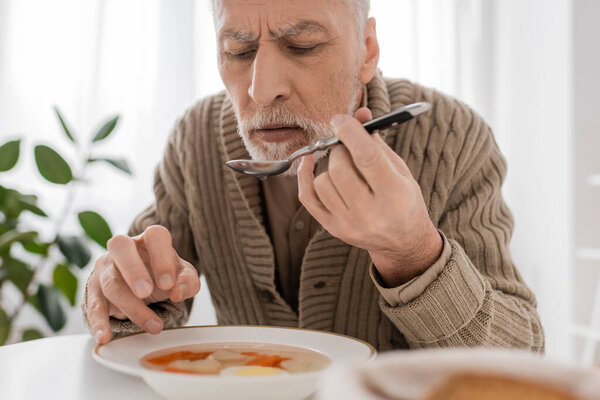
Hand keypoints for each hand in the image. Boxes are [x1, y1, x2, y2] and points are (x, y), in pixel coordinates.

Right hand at [85, 225, 200, 343]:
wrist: (140, 286)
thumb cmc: (162, 275)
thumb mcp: (181, 276)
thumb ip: (188, 281)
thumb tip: (178, 293)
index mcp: (149, 240)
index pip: (155, 236)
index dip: (162, 258)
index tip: (168, 284)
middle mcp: (123, 248)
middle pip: (120, 247)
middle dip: (133, 270)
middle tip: (146, 292)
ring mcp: (105, 266)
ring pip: (111, 282)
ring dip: (131, 307)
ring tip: (154, 327)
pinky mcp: (93, 288)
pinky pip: (93, 304)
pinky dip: (99, 322)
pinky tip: (105, 336)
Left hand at [298, 108, 442, 286]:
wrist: (403, 242)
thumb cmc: (404, 200)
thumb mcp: (399, 170)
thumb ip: (376, 143)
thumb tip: (359, 114)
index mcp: (395, 195)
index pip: (367, 157)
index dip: (350, 133)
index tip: (341, 120)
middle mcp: (371, 213)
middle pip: (340, 169)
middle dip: (340, 149)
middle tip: (346, 147)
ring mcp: (349, 224)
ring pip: (322, 182)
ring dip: (329, 166)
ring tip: (344, 166)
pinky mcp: (333, 228)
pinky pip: (307, 198)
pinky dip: (305, 176)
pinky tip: (310, 163)